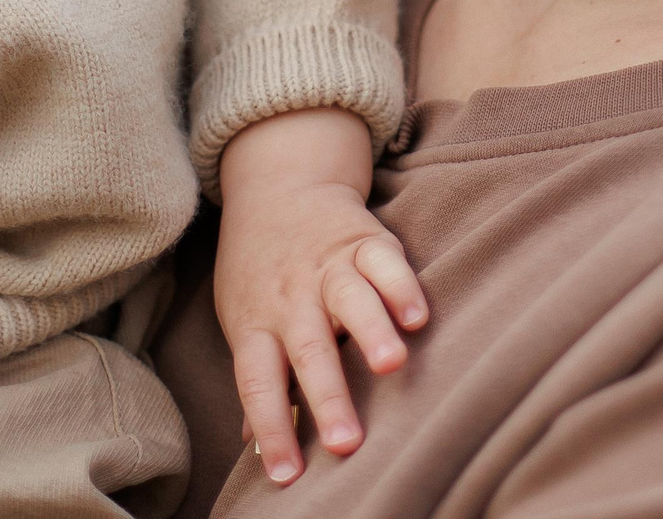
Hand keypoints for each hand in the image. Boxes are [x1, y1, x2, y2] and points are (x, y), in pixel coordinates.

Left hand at [215, 108, 428, 487]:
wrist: (278, 187)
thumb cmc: (261, 273)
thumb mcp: (244, 321)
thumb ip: (260, 380)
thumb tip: (253, 447)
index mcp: (256, 324)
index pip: (257, 383)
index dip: (269, 428)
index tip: (284, 475)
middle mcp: (292, 299)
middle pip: (307, 350)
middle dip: (328, 396)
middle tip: (347, 443)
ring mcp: (329, 268)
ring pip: (349, 301)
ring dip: (369, 332)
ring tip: (390, 366)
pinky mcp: (364, 241)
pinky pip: (385, 263)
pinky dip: (401, 287)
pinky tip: (418, 315)